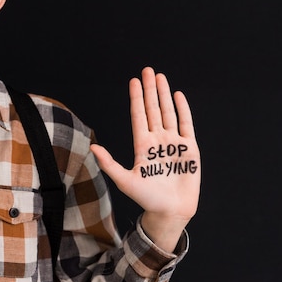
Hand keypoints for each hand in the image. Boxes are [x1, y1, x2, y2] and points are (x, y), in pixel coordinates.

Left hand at [90, 67, 200, 251]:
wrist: (169, 211)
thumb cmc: (145, 198)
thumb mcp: (124, 180)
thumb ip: (108, 162)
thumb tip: (91, 146)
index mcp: (141, 145)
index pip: (138, 115)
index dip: (136, 98)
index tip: (134, 81)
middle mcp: (157, 140)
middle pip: (153, 109)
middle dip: (150, 90)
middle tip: (148, 70)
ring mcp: (173, 143)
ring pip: (168, 113)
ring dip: (165, 95)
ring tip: (161, 77)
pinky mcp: (189, 149)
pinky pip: (186, 125)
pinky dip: (183, 110)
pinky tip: (178, 95)